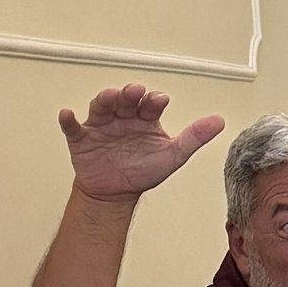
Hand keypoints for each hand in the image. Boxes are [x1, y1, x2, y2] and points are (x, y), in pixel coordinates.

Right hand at [57, 82, 224, 201]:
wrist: (117, 194)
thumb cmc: (144, 171)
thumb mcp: (172, 155)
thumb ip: (194, 137)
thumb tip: (220, 121)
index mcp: (144, 118)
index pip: (150, 103)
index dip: (153, 100)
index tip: (159, 100)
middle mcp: (123, 117)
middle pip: (124, 100)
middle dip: (129, 94)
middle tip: (134, 92)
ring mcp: (101, 126)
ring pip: (101, 107)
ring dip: (103, 100)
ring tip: (107, 97)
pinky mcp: (82, 139)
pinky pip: (73, 128)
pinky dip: (69, 120)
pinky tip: (67, 114)